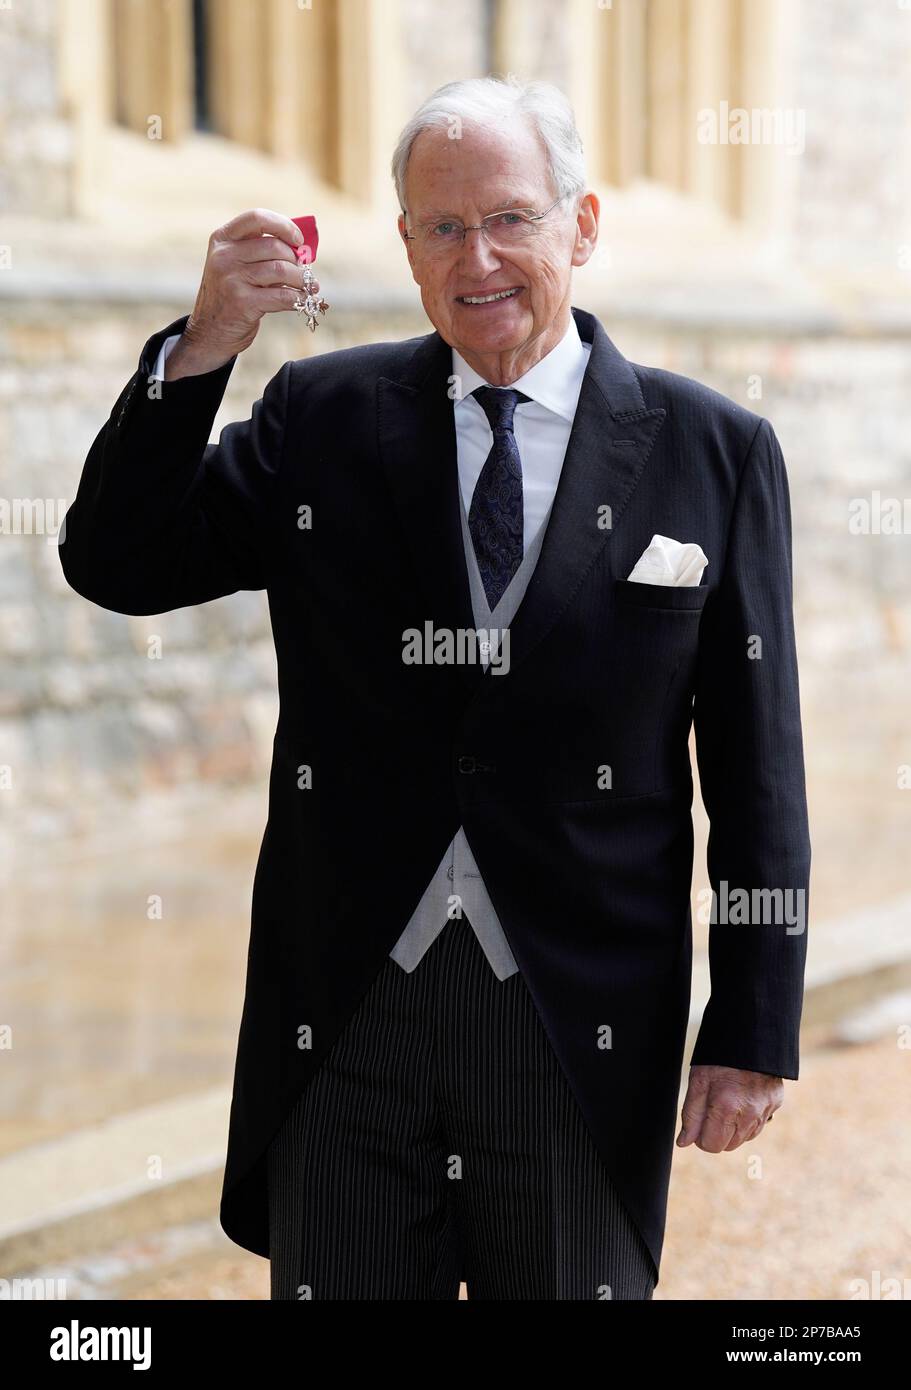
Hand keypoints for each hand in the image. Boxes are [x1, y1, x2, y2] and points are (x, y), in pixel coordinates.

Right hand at [165, 208, 319, 378]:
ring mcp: (231, 278)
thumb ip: (260, 252)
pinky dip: (297, 298)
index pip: (256, 218)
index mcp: (222, 239)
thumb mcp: (235, 266)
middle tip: (303, 272)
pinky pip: (282, 296)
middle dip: (295, 260)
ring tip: (307, 286)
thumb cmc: (231, 295)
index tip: (298, 240)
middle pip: (274, 246)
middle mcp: (224, 255)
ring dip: (300, 280)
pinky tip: (301, 300)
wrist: (210, 332)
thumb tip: (303, 249)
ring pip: (281, 270)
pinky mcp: (242, 302)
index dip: (283, 225)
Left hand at [676, 1065, 782, 1151]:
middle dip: (717, 1132)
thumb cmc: (719, 1057)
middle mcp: (749, 1115)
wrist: (750, 1034)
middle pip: (728, 1145)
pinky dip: (748, 1119)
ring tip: (728, 1100)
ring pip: (744, 1138)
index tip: (699, 1121)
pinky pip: (759, 1124)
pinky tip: (742, 1099)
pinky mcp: (776, 1103)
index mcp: (726, 1109)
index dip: (700, 1136)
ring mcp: (765, 1110)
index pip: (712, 1146)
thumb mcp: (698, 1081)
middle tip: (712, 1107)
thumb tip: (684, 1142)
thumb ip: (691, 1115)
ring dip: (733, 1127)